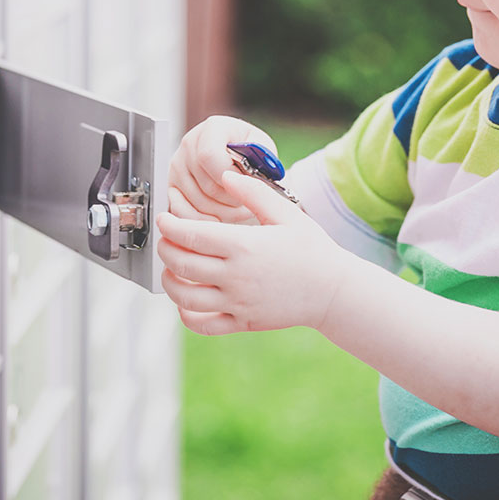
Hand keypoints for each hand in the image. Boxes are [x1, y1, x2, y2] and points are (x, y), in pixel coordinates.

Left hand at [157, 169, 349, 334]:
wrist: (333, 290)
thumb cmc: (313, 249)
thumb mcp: (287, 212)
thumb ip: (254, 193)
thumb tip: (226, 175)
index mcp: (245, 246)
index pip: (191, 235)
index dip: (170, 226)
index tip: (165, 219)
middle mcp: (236, 277)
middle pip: (181, 264)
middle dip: (166, 248)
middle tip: (167, 238)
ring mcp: (237, 303)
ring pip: (184, 296)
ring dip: (170, 280)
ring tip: (172, 267)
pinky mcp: (242, 322)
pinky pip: (201, 324)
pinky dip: (185, 313)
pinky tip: (186, 299)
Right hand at [168, 115, 276, 222]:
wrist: (240, 155)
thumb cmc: (251, 151)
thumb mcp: (263, 148)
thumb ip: (260, 160)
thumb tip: (251, 180)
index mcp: (214, 127)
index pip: (209, 156)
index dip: (230, 177)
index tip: (244, 184)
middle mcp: (190, 144)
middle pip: (205, 184)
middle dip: (231, 199)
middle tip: (248, 202)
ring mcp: (178, 166)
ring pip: (196, 202)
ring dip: (222, 213)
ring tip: (239, 210)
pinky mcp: (172, 186)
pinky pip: (182, 211)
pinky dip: (202, 221)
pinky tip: (220, 219)